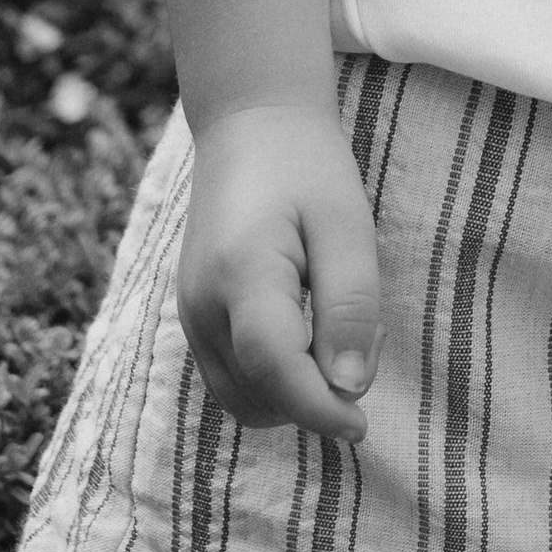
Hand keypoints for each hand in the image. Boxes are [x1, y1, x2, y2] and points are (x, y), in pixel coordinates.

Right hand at [177, 99, 381, 443]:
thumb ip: (349, 305)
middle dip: (311, 400)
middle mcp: (202, 305)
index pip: (274, 370)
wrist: (249, 125)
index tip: (361, 426)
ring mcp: (191, 313)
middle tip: (361, 346)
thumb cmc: (307, 168)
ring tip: (335, 333)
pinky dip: (272, 379)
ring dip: (291, 394)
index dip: (319, 410)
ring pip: (239, 396)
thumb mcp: (347, 225)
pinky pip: (231, 376)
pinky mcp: (193, 315)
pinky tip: (308, 333)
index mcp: (241, 276)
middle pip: (255, 396)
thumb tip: (349, 388)